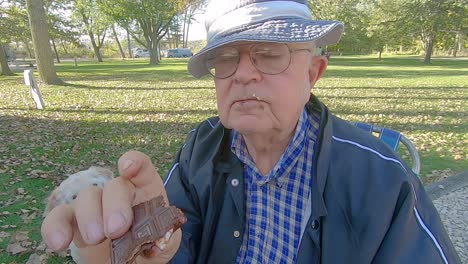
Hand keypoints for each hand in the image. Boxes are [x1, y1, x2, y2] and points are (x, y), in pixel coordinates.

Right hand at [41, 151, 181, 263]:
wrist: (130, 262)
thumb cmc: (149, 245)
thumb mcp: (165, 240)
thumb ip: (163, 235)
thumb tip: (156, 241)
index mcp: (144, 190)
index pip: (140, 167)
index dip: (134, 162)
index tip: (129, 167)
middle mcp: (118, 193)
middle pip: (114, 186)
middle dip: (114, 205)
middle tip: (116, 229)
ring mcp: (93, 206)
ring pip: (86, 197)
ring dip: (89, 217)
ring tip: (95, 238)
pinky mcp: (73, 223)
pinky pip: (58, 217)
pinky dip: (55, 227)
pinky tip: (59, 242)